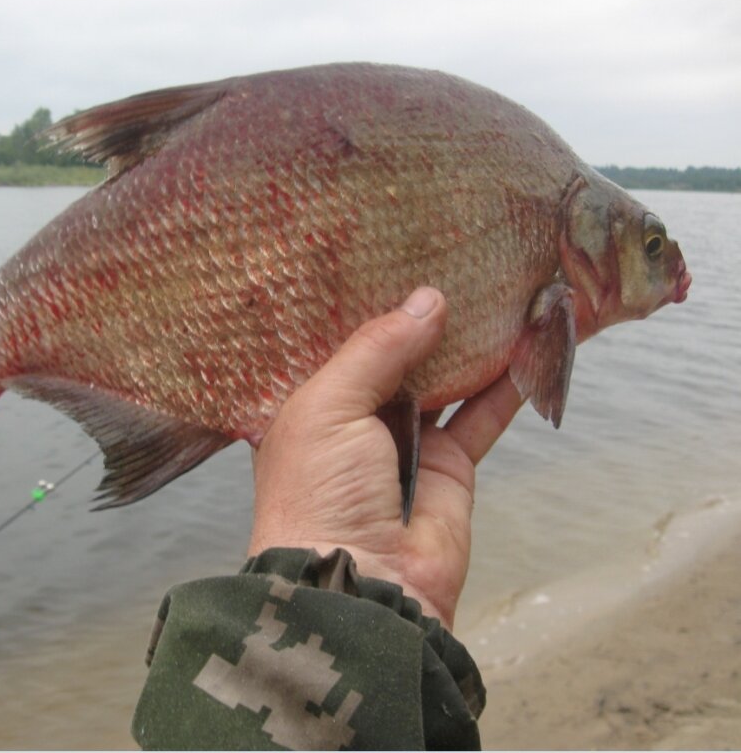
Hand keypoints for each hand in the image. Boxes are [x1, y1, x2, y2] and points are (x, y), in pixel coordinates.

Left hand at [249, 287, 522, 629]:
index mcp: (309, 402)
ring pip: (448, 378)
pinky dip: (508, 382)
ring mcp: (407, 441)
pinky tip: (530, 341)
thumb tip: (427, 301)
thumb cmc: (317, 494)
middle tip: (458, 260)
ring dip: (476, 341)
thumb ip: (377, 348)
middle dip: (426, 316)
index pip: (339, 340)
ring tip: (504, 289)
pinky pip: (484, 414)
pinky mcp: (452, 466)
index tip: (393, 255)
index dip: (366, 303)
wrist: (358, 584)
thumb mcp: (328, 406)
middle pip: (400, 355)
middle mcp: (357, 418)